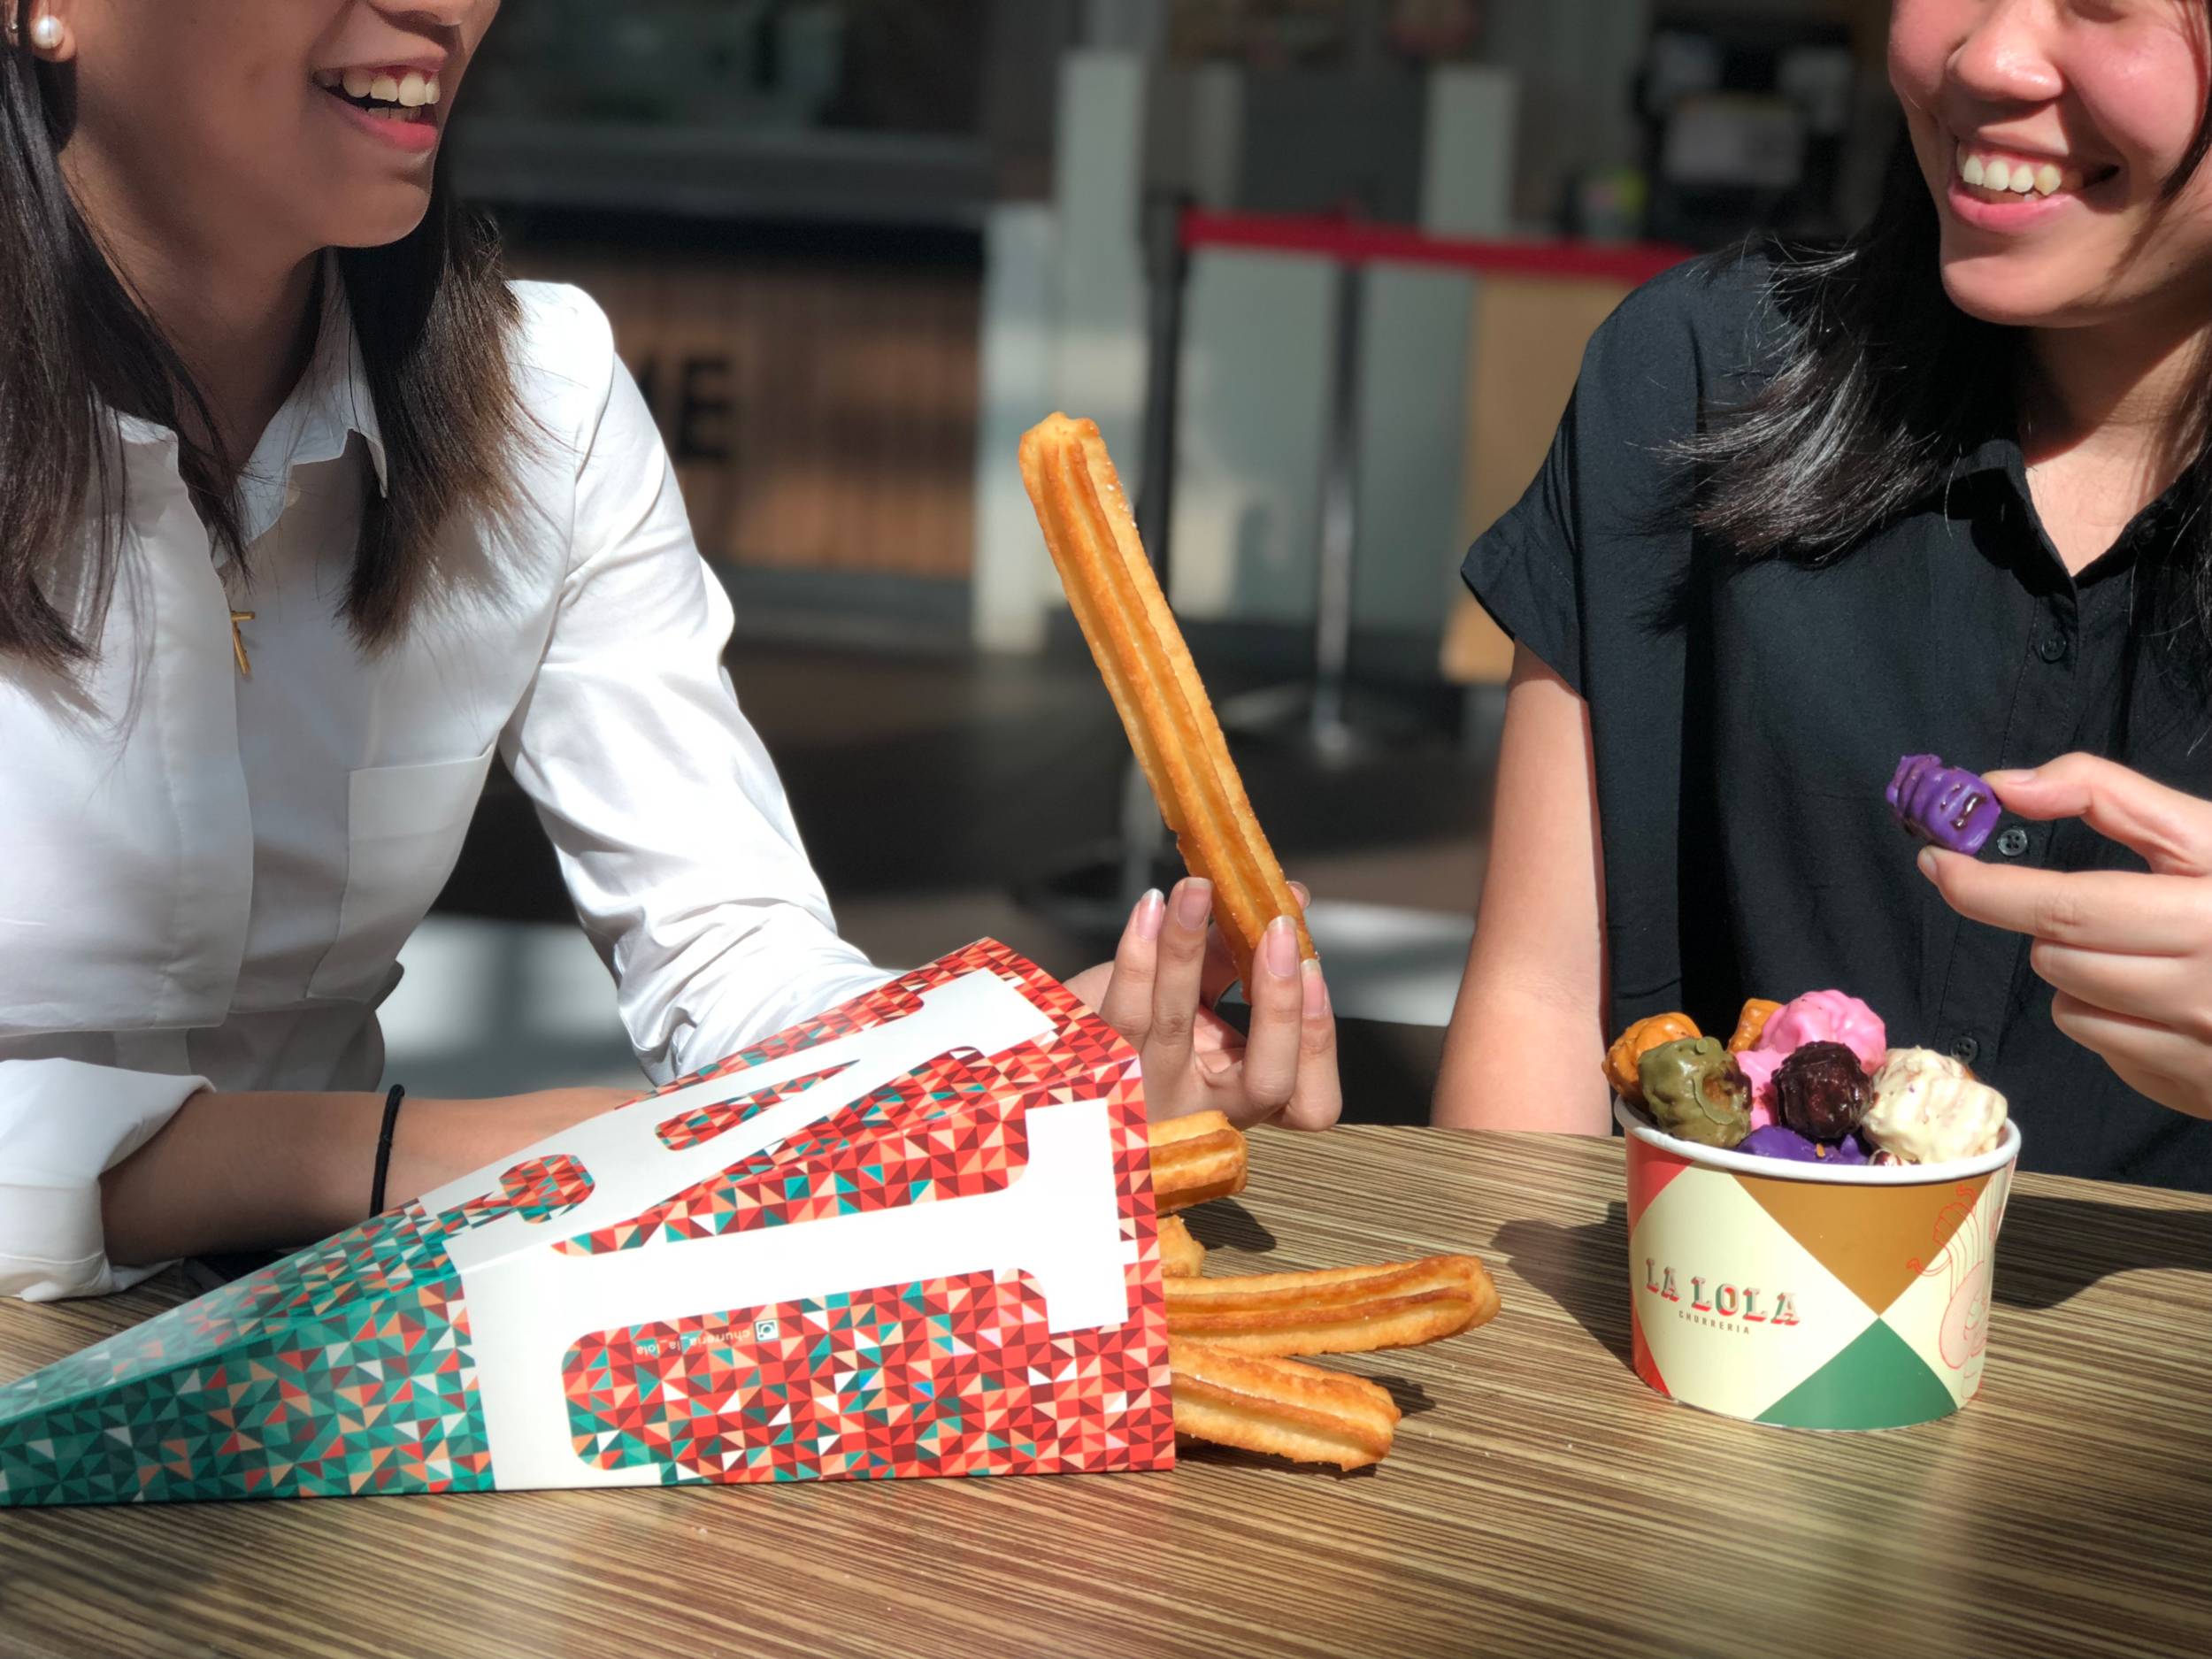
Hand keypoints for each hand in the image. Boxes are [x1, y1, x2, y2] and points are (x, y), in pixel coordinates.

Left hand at [1062, 877, 1339, 1130]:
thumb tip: (1288, 900)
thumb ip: (1239, 958)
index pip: (1311, 1104)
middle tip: (1278, 930)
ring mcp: (1147, 1098)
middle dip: (1281, 1003)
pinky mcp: (1094, 1070)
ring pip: (1178, 1028)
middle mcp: (1200, 1109)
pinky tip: (1149, 908)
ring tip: (1197, 892)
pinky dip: (1138, 953)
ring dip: (1192, 948)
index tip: (1313, 967)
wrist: (1044, 1051)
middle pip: (1267, 1081)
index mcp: (1239, 1099)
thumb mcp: (1195, 996)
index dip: (1322, 1042)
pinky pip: (1121, 1011)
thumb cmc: (1133, 1021)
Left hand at [1917, 753, 2211, 1119]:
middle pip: (2059, 954)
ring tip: (2154, 953)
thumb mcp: (2208, 835)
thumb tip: (2007, 784)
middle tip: (2103, 907)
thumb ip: (2108, 796)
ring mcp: (2199, 1048)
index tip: (1938, 861)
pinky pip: (2104, 1046)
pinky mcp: (2191, 1090)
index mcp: (2211, 911)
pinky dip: (2116, 1018)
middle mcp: (2205, 985)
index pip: (2066, 905)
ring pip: (2070, 1003)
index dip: (1986, 886)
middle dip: (2054, 924)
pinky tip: (2170, 1000)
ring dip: (2085, 972)